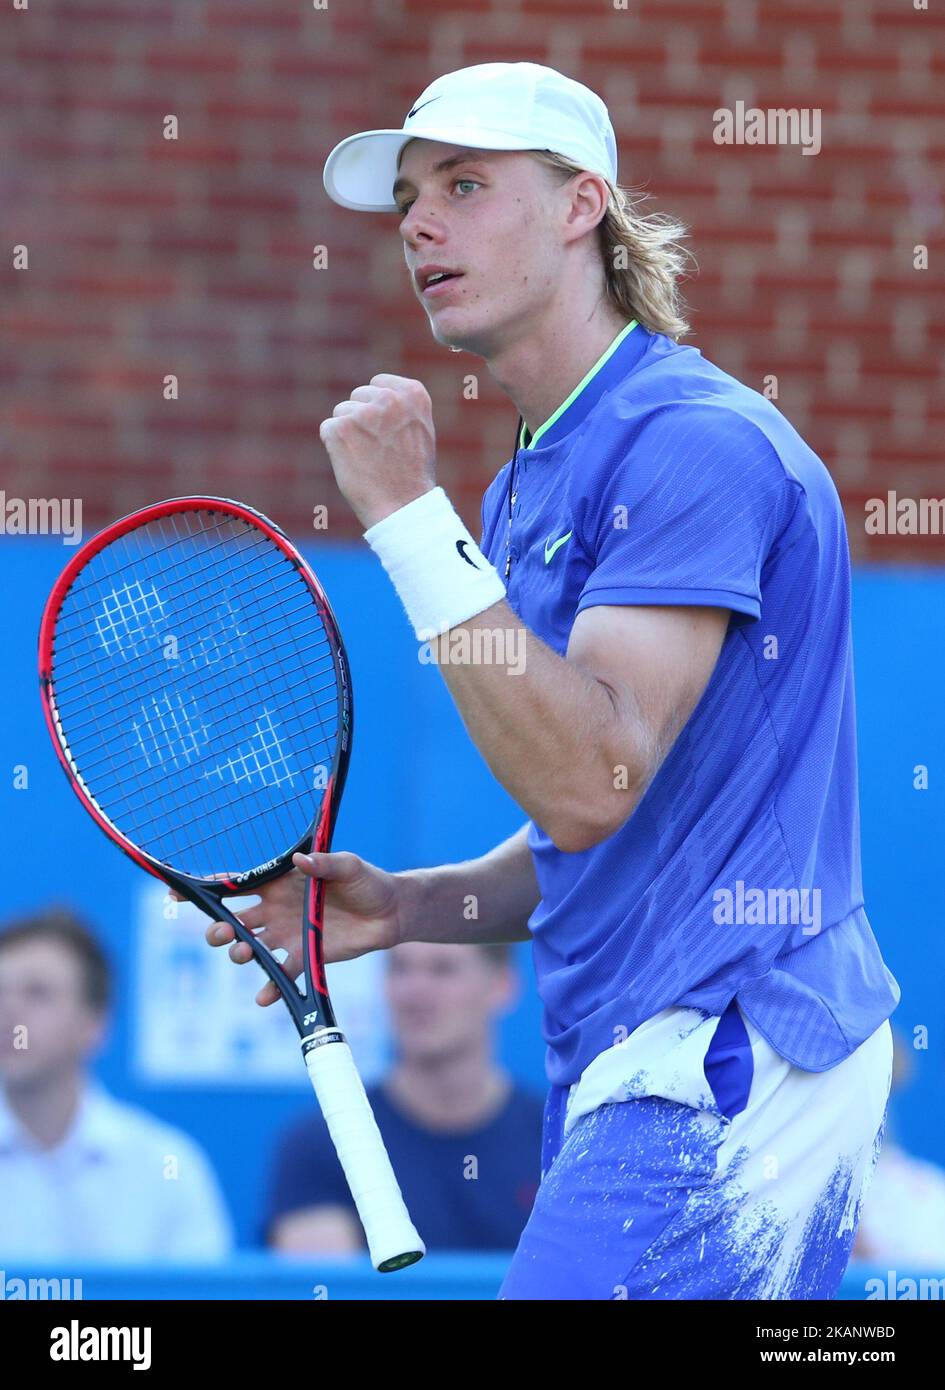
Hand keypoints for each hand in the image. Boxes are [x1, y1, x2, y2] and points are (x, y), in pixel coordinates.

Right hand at [203, 852, 411, 1006]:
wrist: (390, 912)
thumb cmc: (367, 881)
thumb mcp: (349, 866)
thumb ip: (325, 864)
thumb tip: (301, 862)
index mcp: (279, 882)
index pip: (238, 884)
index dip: (209, 888)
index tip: (178, 894)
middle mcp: (276, 909)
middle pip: (235, 919)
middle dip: (219, 927)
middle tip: (219, 933)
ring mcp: (287, 934)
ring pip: (251, 947)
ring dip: (239, 953)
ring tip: (242, 954)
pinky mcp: (304, 956)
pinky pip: (280, 974)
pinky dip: (270, 987)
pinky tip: (264, 996)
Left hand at [319, 374, 435, 528]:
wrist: (402, 508)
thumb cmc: (411, 475)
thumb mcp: (419, 430)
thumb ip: (400, 407)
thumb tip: (375, 394)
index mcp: (413, 394)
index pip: (378, 384)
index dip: (378, 408)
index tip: (388, 432)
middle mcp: (389, 398)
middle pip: (358, 396)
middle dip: (362, 419)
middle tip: (379, 451)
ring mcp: (363, 413)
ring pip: (341, 413)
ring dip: (349, 434)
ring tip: (369, 459)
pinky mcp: (340, 429)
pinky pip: (327, 430)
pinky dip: (335, 447)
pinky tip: (354, 464)